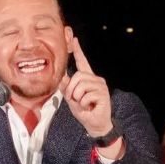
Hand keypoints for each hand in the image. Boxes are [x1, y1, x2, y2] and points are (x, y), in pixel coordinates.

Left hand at [60, 38, 123, 159]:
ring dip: (77, 98)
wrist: (95, 124)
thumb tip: (61, 76)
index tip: (74, 39)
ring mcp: (100, 86)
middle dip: (71, 90)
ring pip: (81, 85)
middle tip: (75, 100)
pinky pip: (86, 95)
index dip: (78, 51)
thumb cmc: (84, 111)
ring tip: (83, 104)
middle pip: (78, 76)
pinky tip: (90, 107)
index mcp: (87, 79)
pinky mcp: (103, 94)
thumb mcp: (71, 99)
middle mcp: (95, 79)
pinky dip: (84, 104)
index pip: (82, 62)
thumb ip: (66, 87)